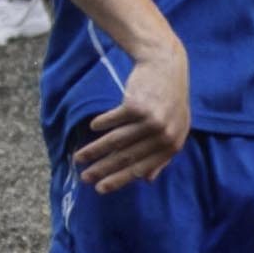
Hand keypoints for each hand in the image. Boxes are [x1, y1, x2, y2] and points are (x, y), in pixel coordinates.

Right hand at [73, 45, 188, 192]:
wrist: (166, 64)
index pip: (141, 168)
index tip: (101, 189)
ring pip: (116, 141)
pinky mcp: (137, 105)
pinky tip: (93, 127)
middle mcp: (164, 135)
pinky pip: (113, 120)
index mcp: (173, 144)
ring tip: (78, 158)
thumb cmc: (168, 98)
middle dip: (103, 170)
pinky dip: (101, 124)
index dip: (119, 180)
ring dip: (94, 151)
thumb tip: (147, 179)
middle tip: (84, 179)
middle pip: (127, 157)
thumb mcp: (175, 126)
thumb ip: (163, 153)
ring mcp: (151, 120)